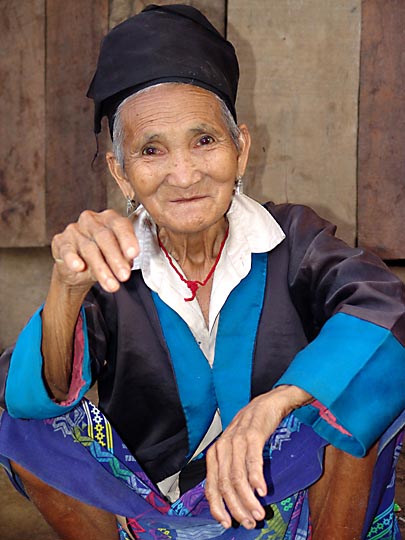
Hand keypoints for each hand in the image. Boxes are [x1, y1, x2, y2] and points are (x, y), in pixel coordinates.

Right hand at [51, 209, 138, 292]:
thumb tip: (128, 263)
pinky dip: (73, 259)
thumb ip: (124, 257)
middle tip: (124, 275)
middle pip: (105, 237)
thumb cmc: (102, 257)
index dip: (128, 240)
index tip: (133, 254)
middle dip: (116, 259)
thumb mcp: (118, 258)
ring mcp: (75, 230)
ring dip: (101, 269)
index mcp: (110, 219)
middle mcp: (92, 221)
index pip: (120, 225)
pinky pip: (67, 250)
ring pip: (89, 248)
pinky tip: (79, 267)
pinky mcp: (61, 241)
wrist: (78, 269)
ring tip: (110, 284)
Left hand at [205, 385, 312, 529]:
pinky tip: (262, 490)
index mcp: (216, 452)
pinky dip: (256, 477)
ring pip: (237, 475)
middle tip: (249, 522)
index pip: (211, 485)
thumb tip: (233, 502)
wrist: (268, 403)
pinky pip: (252, 460)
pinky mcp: (253, 434)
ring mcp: (237, 439)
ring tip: (258, 512)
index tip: (227, 523)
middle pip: (225, 484)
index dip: (218, 507)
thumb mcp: (237, 450)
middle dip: (236, 507)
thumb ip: (232, 471)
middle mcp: (223, 446)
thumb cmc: (252, 429)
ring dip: (248, 498)